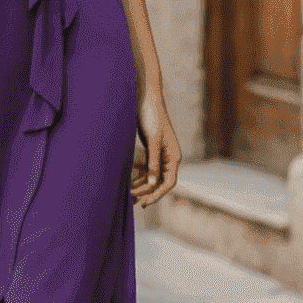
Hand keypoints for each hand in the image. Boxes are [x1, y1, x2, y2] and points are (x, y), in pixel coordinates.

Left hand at [131, 86, 179, 207]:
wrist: (146, 99)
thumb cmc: (152, 117)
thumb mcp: (153, 140)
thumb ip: (153, 161)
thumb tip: (153, 181)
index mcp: (174, 156)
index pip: (169, 182)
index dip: (158, 194)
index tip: (146, 203)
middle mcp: (169, 157)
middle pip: (160, 182)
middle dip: (147, 192)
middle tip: (133, 202)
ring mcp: (159, 154)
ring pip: (152, 176)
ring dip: (141, 186)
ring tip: (128, 195)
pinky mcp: (150, 150)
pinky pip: (146, 168)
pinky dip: (138, 176)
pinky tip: (128, 182)